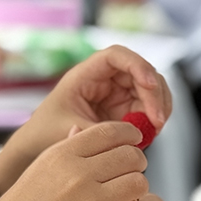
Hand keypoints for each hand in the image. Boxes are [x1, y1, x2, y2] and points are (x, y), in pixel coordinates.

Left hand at [0, 46, 171, 193]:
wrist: (39, 144)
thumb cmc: (46, 131)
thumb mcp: (68, 131)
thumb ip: (97, 132)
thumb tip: (128, 136)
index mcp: (86, 73)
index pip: (116, 55)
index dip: (137, 64)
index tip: (149, 84)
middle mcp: (106, 78)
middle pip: (141, 71)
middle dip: (155, 93)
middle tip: (158, 120)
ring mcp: (119, 93)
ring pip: (152, 88)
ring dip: (160, 105)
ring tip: (156, 128)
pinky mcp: (127, 109)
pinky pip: (150, 107)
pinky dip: (156, 117)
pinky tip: (153, 133)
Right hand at [0, 122, 150, 200]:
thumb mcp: (40, 168)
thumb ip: (66, 148)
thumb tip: (81, 129)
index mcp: (62, 154)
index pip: (109, 132)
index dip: (129, 133)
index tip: (134, 138)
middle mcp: (78, 174)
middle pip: (130, 156)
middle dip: (137, 162)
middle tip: (132, 169)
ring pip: (137, 182)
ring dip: (136, 186)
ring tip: (124, 192)